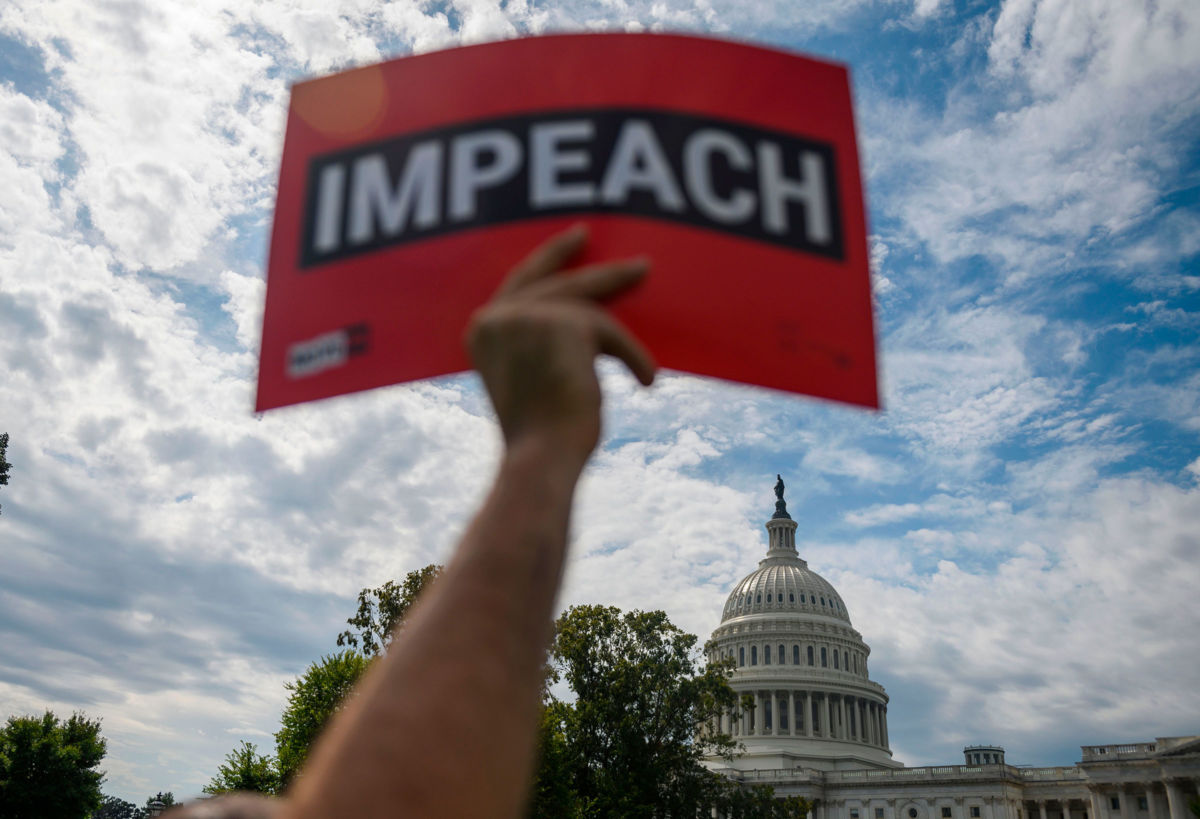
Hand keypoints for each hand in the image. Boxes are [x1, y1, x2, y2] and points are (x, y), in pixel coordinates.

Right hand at [466, 225, 654, 463]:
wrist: (542, 458)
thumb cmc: (541, 436)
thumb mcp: (531, 380)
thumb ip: (540, 346)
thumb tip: (585, 328)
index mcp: (482, 331)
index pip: (519, 283)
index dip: (550, 260)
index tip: (576, 241)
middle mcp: (497, 316)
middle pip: (552, 276)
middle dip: (595, 266)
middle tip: (631, 259)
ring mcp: (529, 315)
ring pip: (587, 306)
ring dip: (619, 336)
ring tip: (646, 359)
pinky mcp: (565, 322)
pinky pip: (610, 331)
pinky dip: (630, 357)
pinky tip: (644, 381)